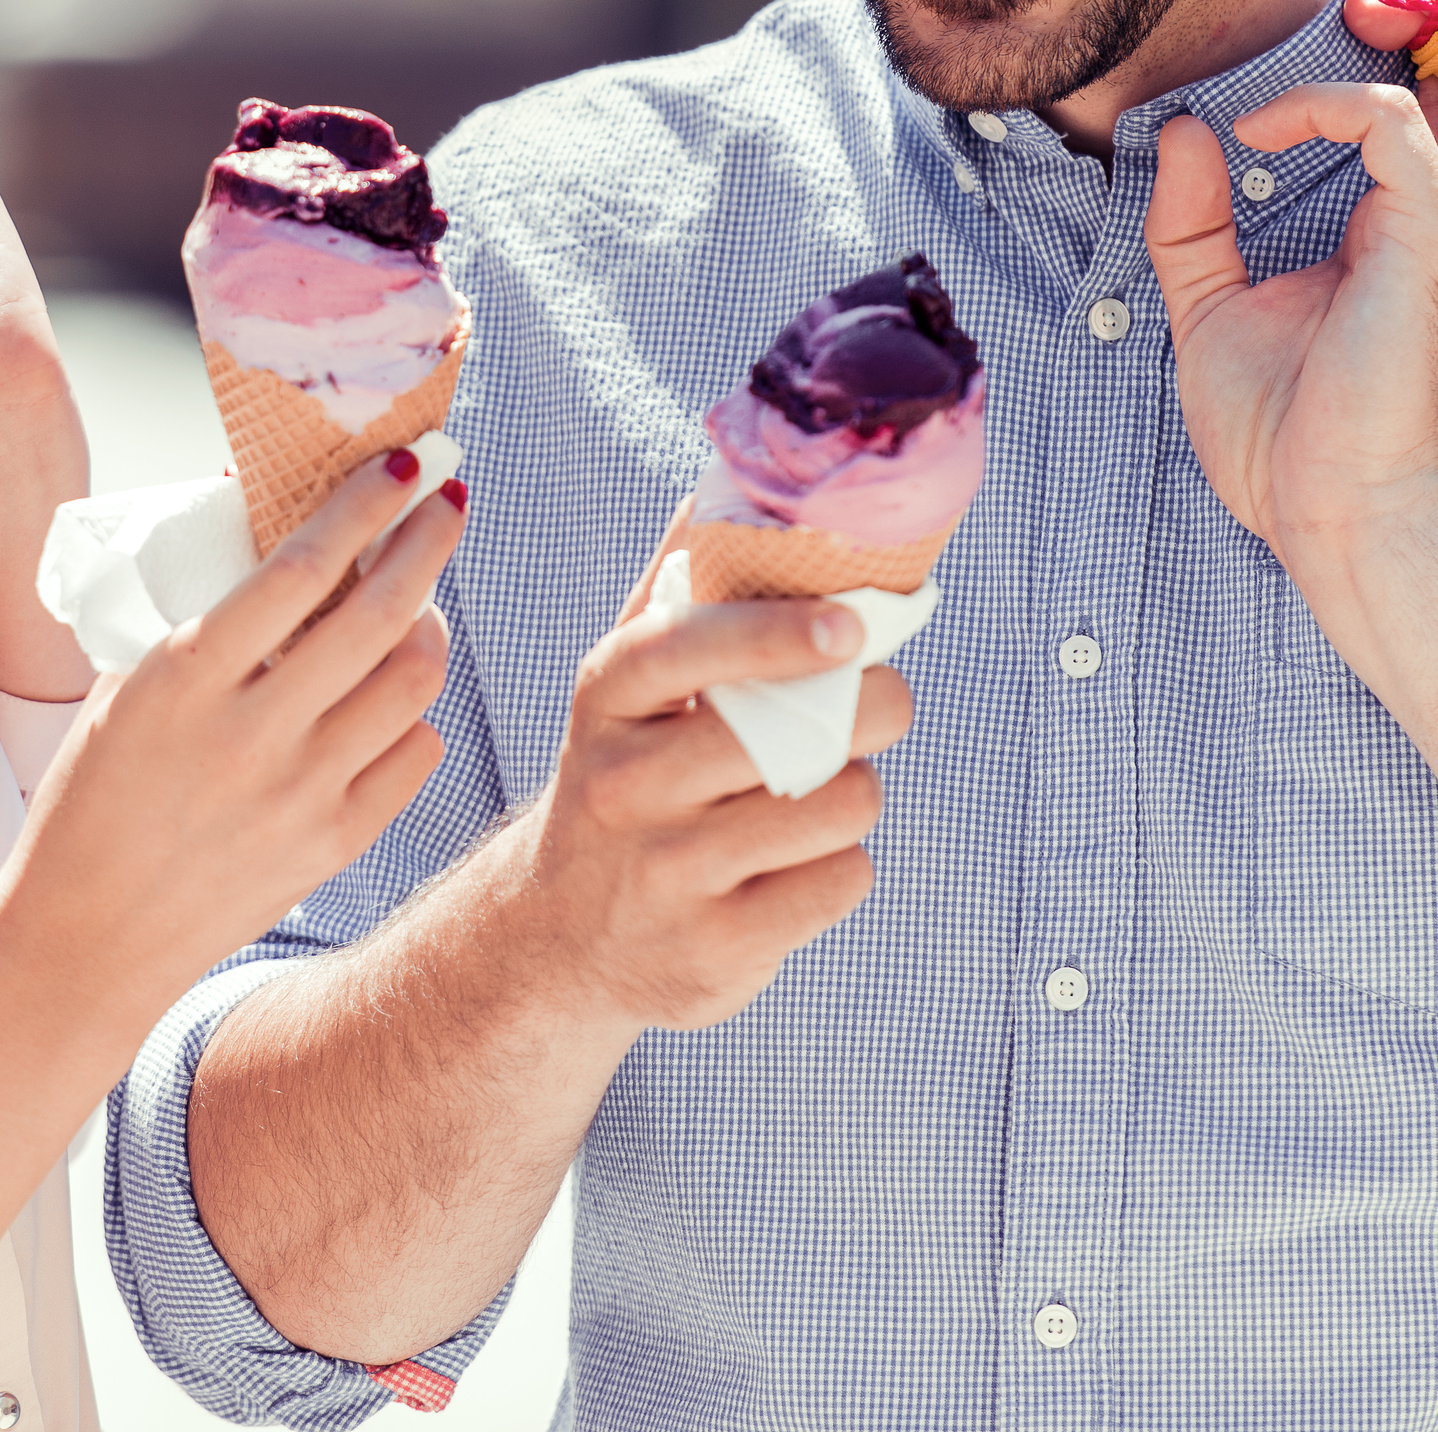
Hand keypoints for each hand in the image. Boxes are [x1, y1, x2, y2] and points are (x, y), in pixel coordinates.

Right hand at [0, 449, 457, 1276]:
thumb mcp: (124, 691)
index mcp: (186, 677)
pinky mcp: (333, 844)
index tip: (401, 465)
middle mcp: (253, 731)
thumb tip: (260, 528)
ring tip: (419, 601)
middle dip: (427, 539)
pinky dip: (414, 714)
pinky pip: (413, 756)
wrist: (84, 936)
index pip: (300, 567)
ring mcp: (301, 792)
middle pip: (380, 613)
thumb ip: (197, 620)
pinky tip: (395, 695)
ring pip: (412, 681)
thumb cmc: (93, 802)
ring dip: (428, 623)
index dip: (363, 505)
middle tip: (446, 502)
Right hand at [519, 537, 912, 1032]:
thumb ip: (676, 593)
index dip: (778, 633)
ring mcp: (667, 877)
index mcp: (606, 700)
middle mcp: (626, 787)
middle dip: (870, 709)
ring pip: (833, 806)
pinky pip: (839, 883)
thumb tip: (725, 481)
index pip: (687, 649)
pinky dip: (842, 865)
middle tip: (878, 702)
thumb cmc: (625, 779)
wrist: (559, 938)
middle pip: (794, 734)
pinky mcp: (713, 955)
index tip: (851, 627)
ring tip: (823, 787)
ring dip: (856, 790)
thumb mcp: (624, 690)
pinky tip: (799, 860)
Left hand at [1143, 22, 1437, 671]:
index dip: (1406, 41)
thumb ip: (1193, 223)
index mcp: (1402, 227)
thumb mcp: (1210, 313)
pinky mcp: (1428, 243)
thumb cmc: (1285, 441)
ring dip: (1434, 19)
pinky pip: (1392, 126)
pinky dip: (1322, 106)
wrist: (1332, 522)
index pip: (1436, 105)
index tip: (1340, 14)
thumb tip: (1181, 133)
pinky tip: (1254, 137)